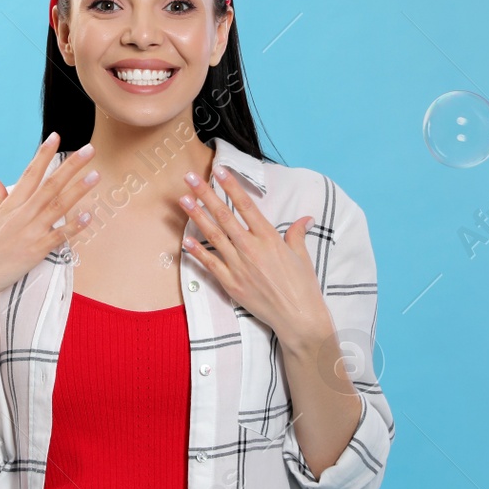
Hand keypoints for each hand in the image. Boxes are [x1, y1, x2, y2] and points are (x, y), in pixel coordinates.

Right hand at [0, 133, 99, 303]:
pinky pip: (60, 236)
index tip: (56, 137)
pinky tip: (88, 215)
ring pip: (59, 205)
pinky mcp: (37, 250)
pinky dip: (74, 226)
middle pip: (51, 184)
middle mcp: (23, 213)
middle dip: (71, 165)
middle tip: (88, 149)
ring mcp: (31, 230)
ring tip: (96, 175)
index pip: (31, 173)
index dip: (44, 154)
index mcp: (11, 204)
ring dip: (79, 189)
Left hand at [177, 164, 334, 351]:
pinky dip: (197, 252)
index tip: (219, 170)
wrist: (298, 317)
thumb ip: (297, 234)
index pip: (246, 206)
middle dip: (206, 195)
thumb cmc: (303, 286)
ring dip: (197, 216)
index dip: (231, 186)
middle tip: (190, 178)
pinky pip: (210, 265)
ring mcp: (239, 266)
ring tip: (183, 200)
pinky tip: (185, 240)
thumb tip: (305, 218)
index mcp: (269, 238)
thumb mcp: (302, 256)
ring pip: (214, 236)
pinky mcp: (231, 284)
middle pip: (224, 216)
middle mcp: (251, 249)